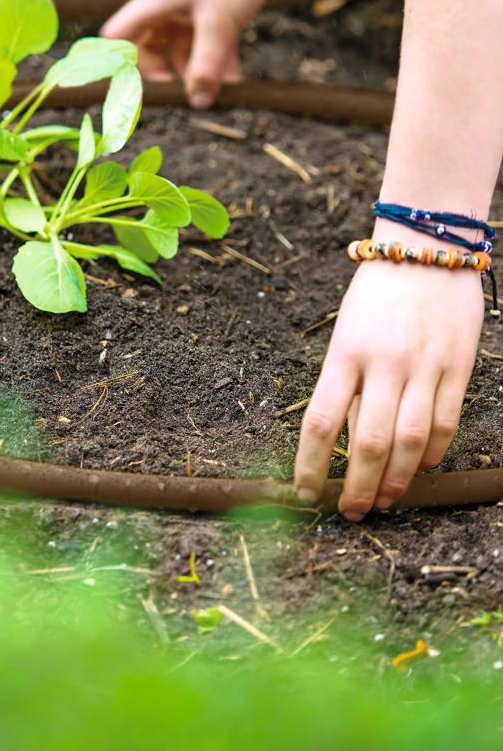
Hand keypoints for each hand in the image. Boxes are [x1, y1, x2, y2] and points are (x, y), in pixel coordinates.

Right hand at [100, 0, 308, 107]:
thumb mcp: (218, 23)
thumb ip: (206, 65)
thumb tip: (197, 102)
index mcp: (156, 3)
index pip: (119, 35)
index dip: (122, 62)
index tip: (142, 85)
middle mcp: (168, 7)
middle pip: (151, 48)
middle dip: (167, 72)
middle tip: (187, 90)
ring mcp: (192, 9)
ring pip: (184, 49)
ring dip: (199, 70)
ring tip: (219, 88)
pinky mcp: (215, 11)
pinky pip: (209, 43)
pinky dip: (219, 60)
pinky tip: (235, 79)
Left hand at [294, 231, 484, 519]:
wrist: (425, 248)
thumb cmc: (377, 293)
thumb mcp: (346, 332)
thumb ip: (347, 382)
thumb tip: (345, 441)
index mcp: (343, 353)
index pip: (319, 422)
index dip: (309, 465)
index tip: (305, 494)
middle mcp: (381, 363)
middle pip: (366, 442)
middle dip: (357, 487)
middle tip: (352, 512)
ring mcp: (422, 366)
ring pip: (408, 441)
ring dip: (395, 480)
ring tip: (385, 500)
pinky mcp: (456, 366)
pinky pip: (444, 422)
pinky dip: (432, 452)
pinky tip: (421, 466)